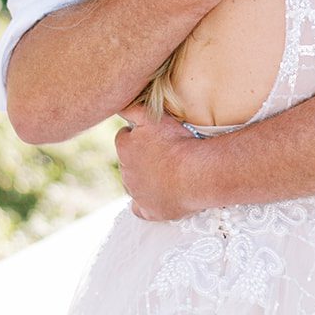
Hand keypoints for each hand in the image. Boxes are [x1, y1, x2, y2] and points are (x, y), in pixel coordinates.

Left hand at [116, 102, 204, 220]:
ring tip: (168, 172)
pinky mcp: (148, 210)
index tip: (155, 136)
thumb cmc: (177, 142)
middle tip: (164, 153)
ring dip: (146, 178)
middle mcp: (125, 171)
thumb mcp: (153, 116)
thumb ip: (132, 108)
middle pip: (129, 161)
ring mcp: (136, 192)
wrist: (196, 172)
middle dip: (142, 157)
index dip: (139, 135)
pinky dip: (145, 204)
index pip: (125, 137)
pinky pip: (140, 209)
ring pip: (135, 184)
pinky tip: (157, 197)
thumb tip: (118, 104)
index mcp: (125, 146)